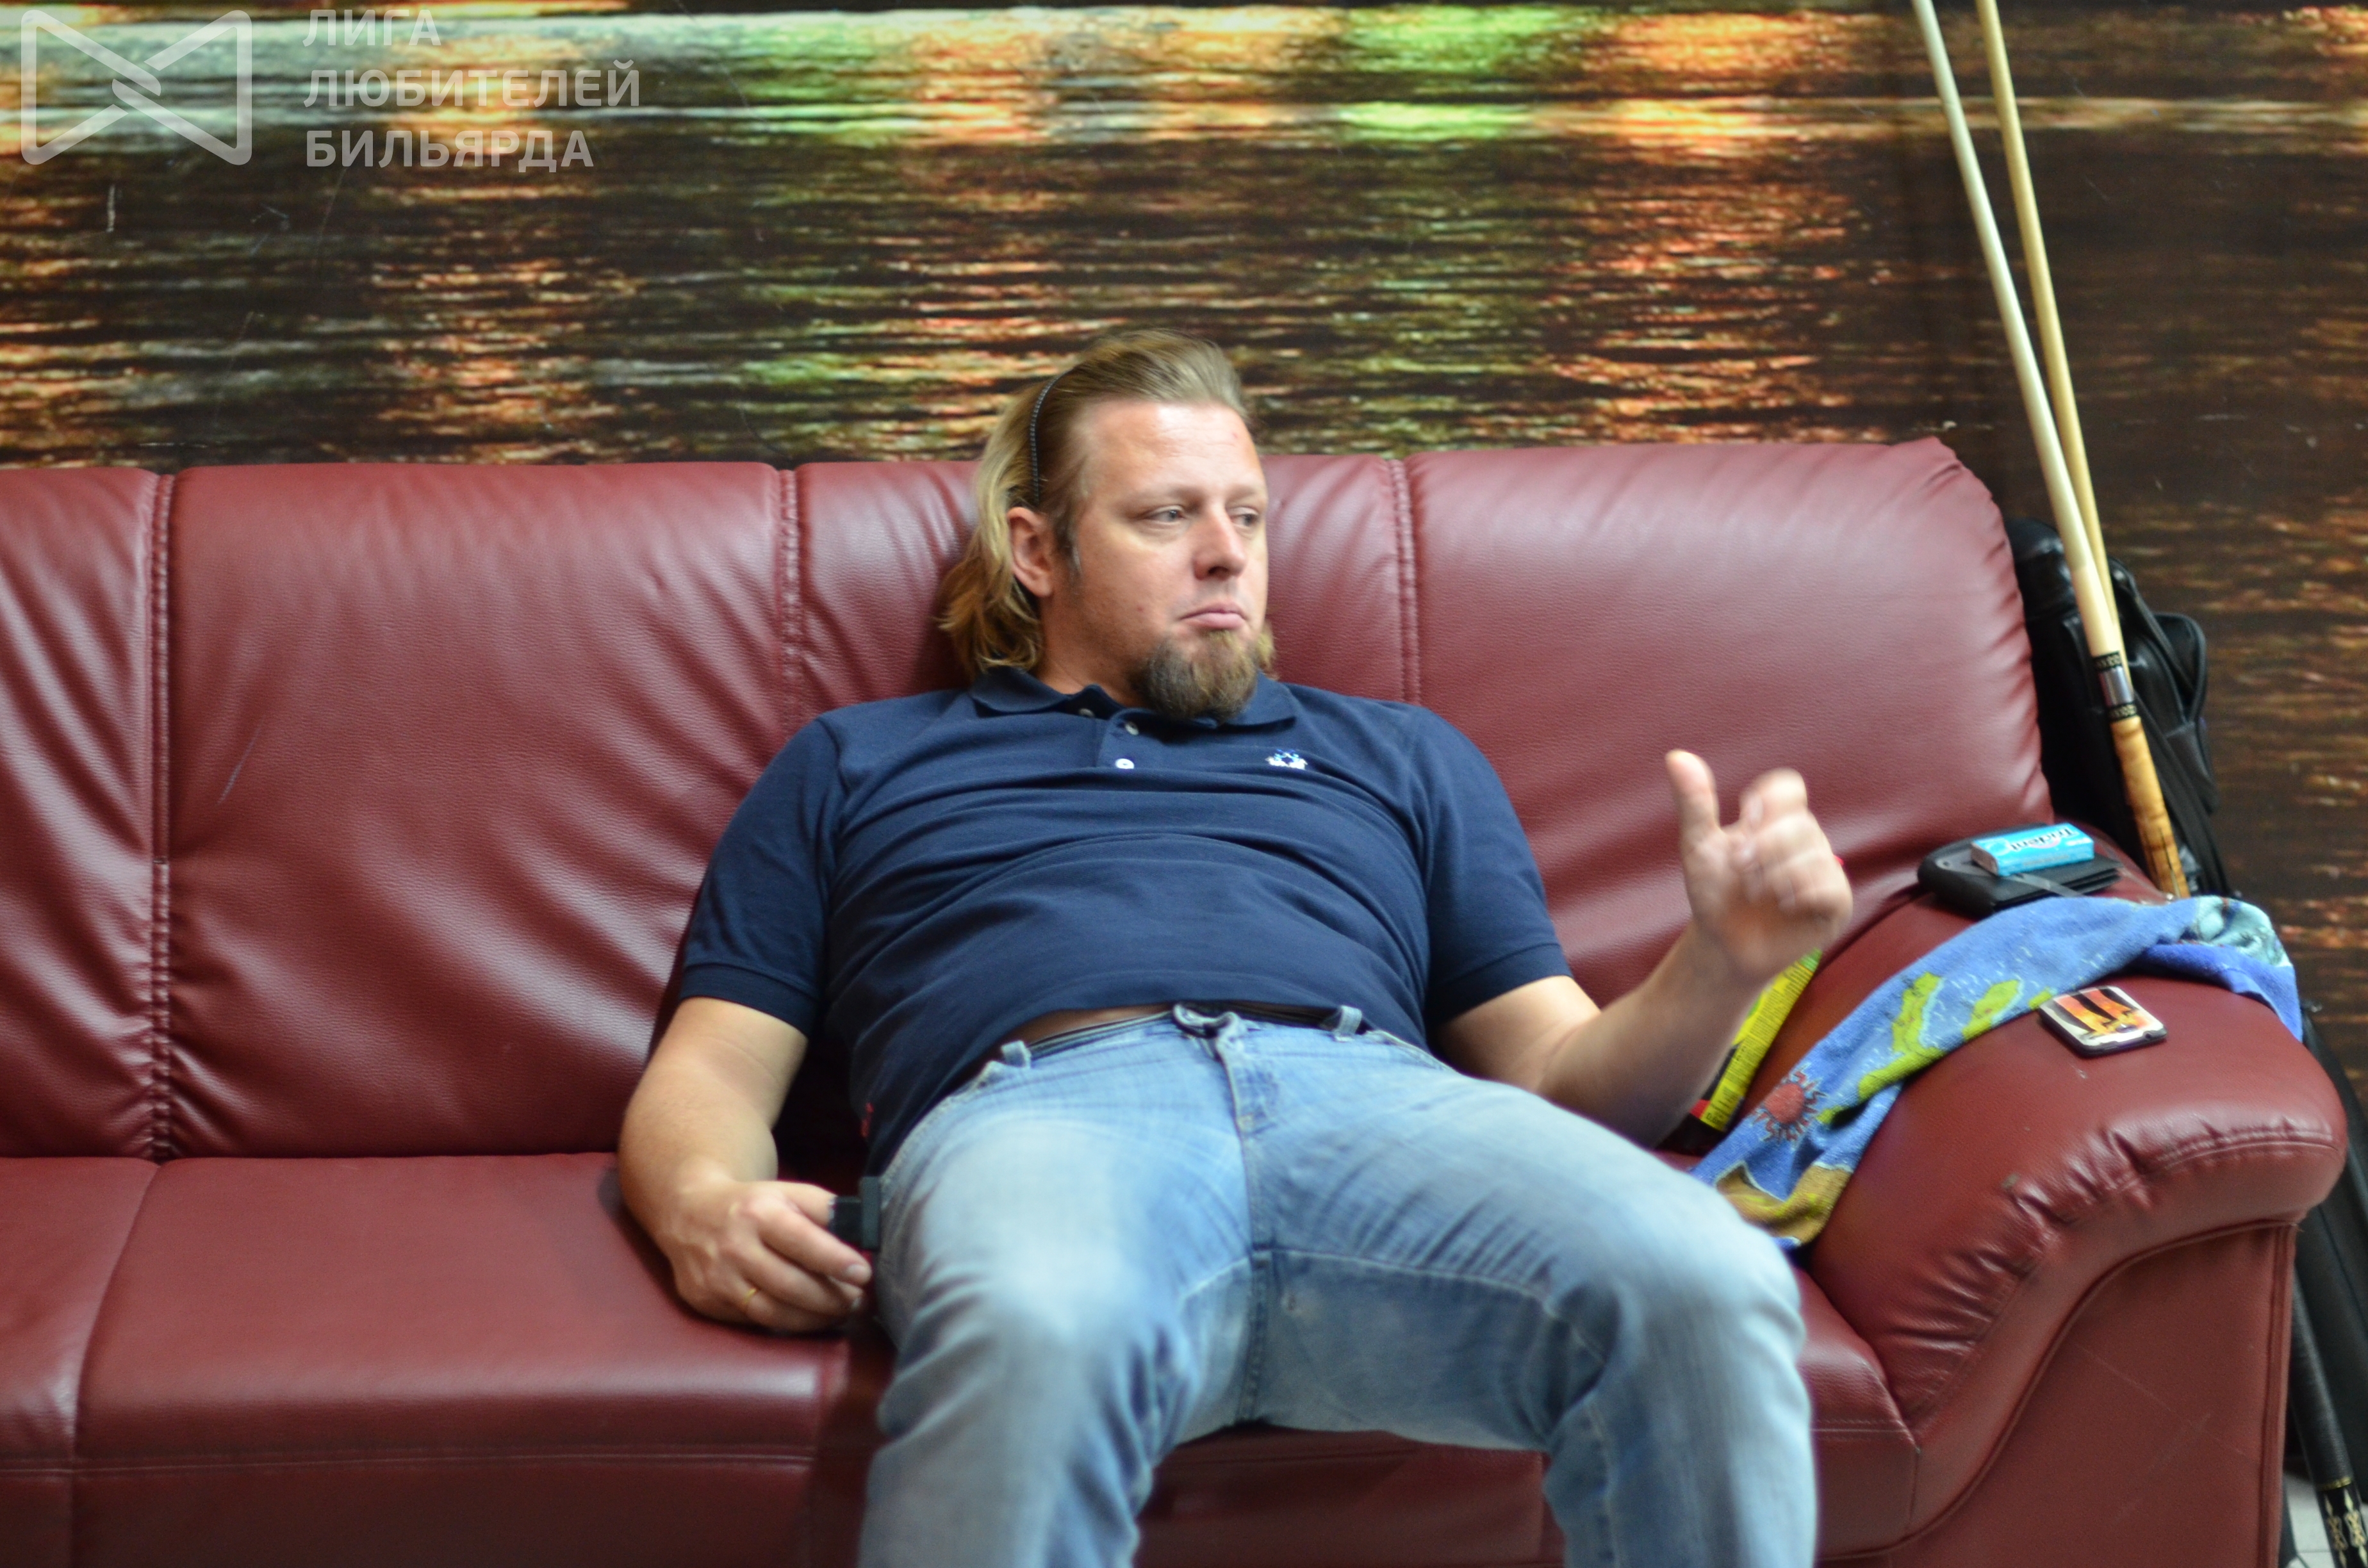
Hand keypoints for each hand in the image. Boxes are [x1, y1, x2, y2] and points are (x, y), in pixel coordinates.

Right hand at [659, 1170, 872, 1333]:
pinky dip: (787, 1323)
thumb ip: (827, 1211)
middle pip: (790, 1285)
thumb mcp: (789, 1193)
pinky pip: (753, 1321)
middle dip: (832, 1298)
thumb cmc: (754, 1205)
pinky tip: (809, 1317)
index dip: (836, 1260)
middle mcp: (733, 1247)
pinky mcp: (706, 1302)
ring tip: (841, 1313)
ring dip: (814, 1318)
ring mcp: (716, 1279)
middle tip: (859, 1301)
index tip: (865, 1274)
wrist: (690, 1213)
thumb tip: (864, 1237)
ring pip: (773, 1313)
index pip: (802, 1240)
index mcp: (758, 1212)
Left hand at [1666, 750, 1851, 989]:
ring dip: (1774, 876)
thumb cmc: (1714, 894)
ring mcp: (1825, 871)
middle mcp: (1807, 841)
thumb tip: (1676, 756)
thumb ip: (1694, 803)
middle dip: (1762, 846)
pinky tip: (1782, 906)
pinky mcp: (1836, 904)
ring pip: (1815, 855)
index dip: (1766, 803)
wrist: (1722, 945)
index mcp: (1778, 821)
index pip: (1789, 787)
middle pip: (1799, 823)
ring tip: (1756, 893)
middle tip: (1740, 868)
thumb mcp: (1698, 847)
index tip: (1743, 822)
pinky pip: (1830, 887)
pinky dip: (1798, 894)